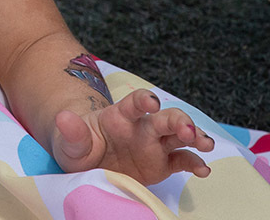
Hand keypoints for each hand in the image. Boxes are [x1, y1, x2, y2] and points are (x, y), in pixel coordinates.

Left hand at [51, 89, 214, 184]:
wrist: (86, 162)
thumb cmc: (78, 145)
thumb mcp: (69, 141)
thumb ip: (71, 131)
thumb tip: (63, 118)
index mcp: (120, 116)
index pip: (135, 103)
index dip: (144, 100)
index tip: (152, 103)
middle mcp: (142, 127)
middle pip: (165, 118)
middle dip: (179, 121)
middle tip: (187, 130)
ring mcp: (154, 145)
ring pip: (180, 136)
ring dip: (195, 137)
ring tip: (205, 145)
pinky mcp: (161, 164)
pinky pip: (182, 161)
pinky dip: (194, 163)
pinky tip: (204, 170)